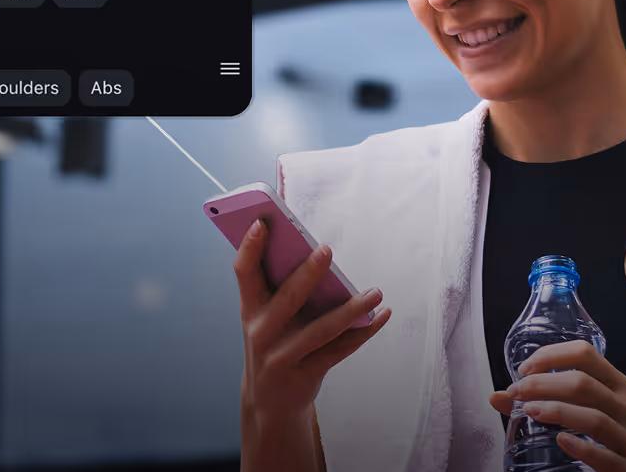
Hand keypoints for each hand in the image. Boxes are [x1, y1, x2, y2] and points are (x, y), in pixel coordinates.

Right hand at [236, 218, 391, 426]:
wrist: (269, 401)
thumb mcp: (265, 318)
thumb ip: (281, 288)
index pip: (244, 273)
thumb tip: (312, 249)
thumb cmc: (272, 343)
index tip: (262, 223)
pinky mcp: (306, 375)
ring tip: (375, 292)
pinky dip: (363, 333)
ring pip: (321, 330)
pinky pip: (339, 351)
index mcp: (250, 309)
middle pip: (286, 299)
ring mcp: (282, 356)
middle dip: (307, 274)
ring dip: (351, 310)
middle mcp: (262, 332)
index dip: (250, 248)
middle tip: (326, 250)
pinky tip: (381, 315)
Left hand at [489, 340, 625, 471]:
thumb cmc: (612, 433)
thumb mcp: (590, 409)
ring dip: (557, 411)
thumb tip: (497, 396)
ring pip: (595, 418)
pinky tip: (561, 440)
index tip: (524, 369)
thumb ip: (547, 400)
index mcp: (617, 383)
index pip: (585, 353)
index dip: (551, 356)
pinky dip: (580, 446)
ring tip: (531, 411)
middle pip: (584, 384)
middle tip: (517, 392)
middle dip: (543, 384)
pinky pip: (604, 455)